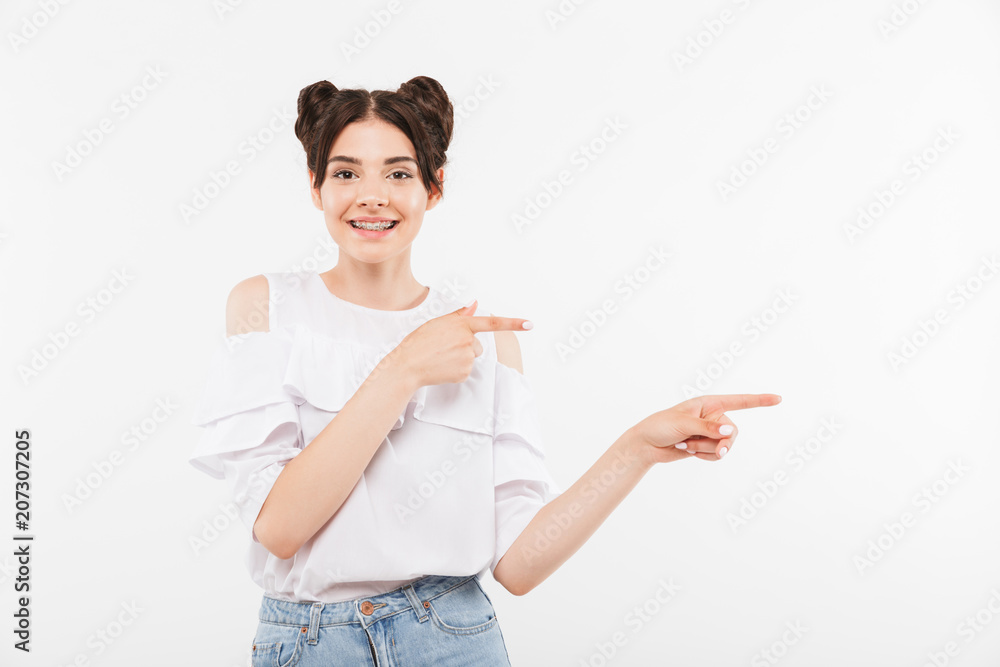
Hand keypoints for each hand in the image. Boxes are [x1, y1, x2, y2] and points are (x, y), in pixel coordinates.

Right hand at [394, 299, 531, 387]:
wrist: (407, 365)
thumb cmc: (419, 342)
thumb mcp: (438, 322)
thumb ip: (460, 314)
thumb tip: (474, 304)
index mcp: (462, 325)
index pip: (492, 322)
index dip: (513, 323)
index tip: (530, 324)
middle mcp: (468, 341)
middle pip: (477, 344)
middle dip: (465, 346)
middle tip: (444, 348)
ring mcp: (467, 358)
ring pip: (472, 357)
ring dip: (460, 357)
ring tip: (441, 357)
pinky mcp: (464, 372)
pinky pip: (466, 370)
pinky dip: (456, 369)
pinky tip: (442, 367)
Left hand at [631, 393, 781, 465]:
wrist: (647, 444)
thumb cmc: (661, 426)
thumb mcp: (683, 424)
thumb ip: (708, 428)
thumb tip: (730, 432)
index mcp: (708, 403)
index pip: (739, 401)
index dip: (759, 401)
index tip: (778, 399)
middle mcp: (713, 417)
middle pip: (732, 433)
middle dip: (717, 442)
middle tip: (695, 444)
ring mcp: (710, 433)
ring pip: (724, 446)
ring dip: (703, 449)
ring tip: (684, 443)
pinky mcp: (705, 446)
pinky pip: (715, 456)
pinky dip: (702, 456)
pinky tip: (686, 450)